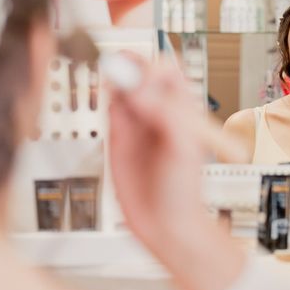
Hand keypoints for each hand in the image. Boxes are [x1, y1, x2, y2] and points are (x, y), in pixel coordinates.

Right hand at [109, 59, 206, 246]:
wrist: (164, 225)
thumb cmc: (184, 191)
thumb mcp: (182, 147)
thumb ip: (164, 114)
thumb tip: (139, 88)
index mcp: (182, 109)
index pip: (168, 71)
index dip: (152, 67)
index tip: (140, 78)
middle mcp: (159, 111)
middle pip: (142, 73)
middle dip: (130, 64)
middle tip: (118, 66)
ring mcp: (138, 122)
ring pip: (124, 86)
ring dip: (116, 76)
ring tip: (110, 75)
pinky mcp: (118, 135)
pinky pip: (111, 106)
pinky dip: (106, 96)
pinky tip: (105, 94)